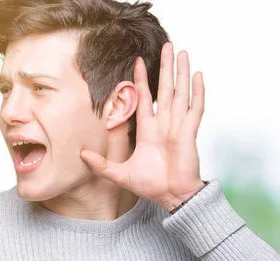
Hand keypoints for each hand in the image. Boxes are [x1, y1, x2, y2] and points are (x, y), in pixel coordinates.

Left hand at [80, 42, 205, 211]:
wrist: (172, 197)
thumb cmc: (152, 187)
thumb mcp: (120, 174)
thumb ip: (101, 165)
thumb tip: (81, 155)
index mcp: (149, 131)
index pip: (145, 98)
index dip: (142, 80)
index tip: (138, 61)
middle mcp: (164, 124)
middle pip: (165, 88)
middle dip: (165, 67)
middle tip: (167, 45)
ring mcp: (178, 126)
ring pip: (180, 92)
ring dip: (181, 72)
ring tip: (183, 52)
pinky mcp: (189, 132)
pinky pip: (195, 108)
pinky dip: (198, 92)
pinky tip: (198, 75)